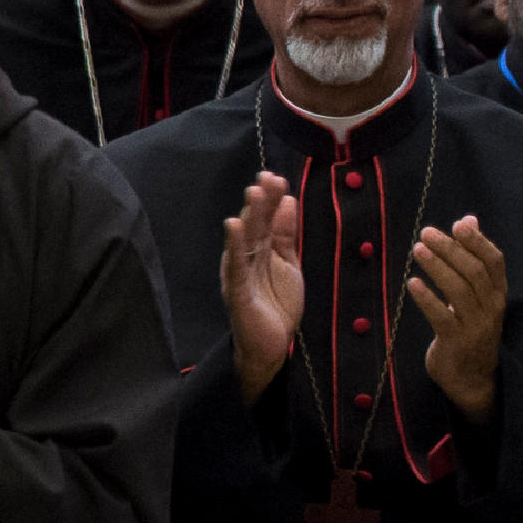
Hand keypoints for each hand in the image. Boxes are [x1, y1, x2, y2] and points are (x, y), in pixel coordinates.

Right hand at [221, 173, 305, 399]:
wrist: (269, 346)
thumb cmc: (277, 305)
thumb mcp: (289, 264)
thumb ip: (287, 236)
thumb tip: (289, 201)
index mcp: (260, 251)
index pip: (266, 220)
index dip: (271, 199)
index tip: (277, 176)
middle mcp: (246, 258)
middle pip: (255, 225)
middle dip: (262, 201)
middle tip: (267, 176)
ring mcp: (239, 274)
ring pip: (245, 240)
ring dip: (249, 215)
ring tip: (254, 191)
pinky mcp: (237, 291)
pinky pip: (235, 265)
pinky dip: (234, 245)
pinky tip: (233, 226)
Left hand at [408, 215, 508, 421]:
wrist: (472, 378)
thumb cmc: (469, 328)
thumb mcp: (476, 295)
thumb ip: (471, 258)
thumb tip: (468, 219)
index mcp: (497, 294)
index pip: (494, 262)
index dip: (477, 242)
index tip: (457, 225)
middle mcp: (491, 307)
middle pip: (475, 272)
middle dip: (451, 250)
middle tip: (426, 233)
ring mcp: (475, 325)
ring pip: (460, 291)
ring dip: (438, 268)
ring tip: (418, 250)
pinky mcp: (455, 341)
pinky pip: (442, 316)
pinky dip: (427, 298)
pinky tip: (412, 283)